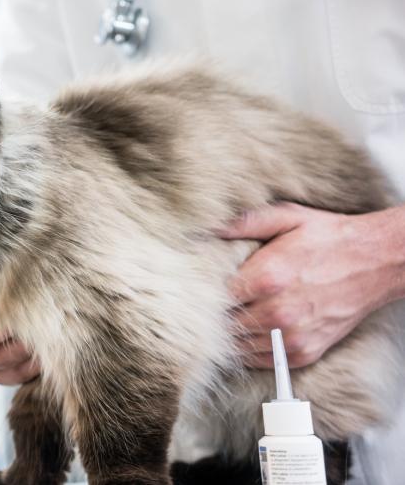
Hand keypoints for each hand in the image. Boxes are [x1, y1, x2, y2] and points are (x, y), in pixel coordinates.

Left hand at [222, 203, 404, 368]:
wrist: (378, 262)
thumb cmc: (330, 239)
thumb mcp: (289, 217)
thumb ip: (247, 222)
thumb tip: (212, 227)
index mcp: (268, 278)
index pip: (215, 298)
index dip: (205, 295)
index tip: (201, 289)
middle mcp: (279, 311)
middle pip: (224, 324)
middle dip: (215, 316)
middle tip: (209, 306)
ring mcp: (293, 336)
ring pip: (239, 346)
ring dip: (230, 335)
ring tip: (229, 318)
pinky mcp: (305, 352)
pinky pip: (261, 361)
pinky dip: (249, 351)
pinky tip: (248, 334)